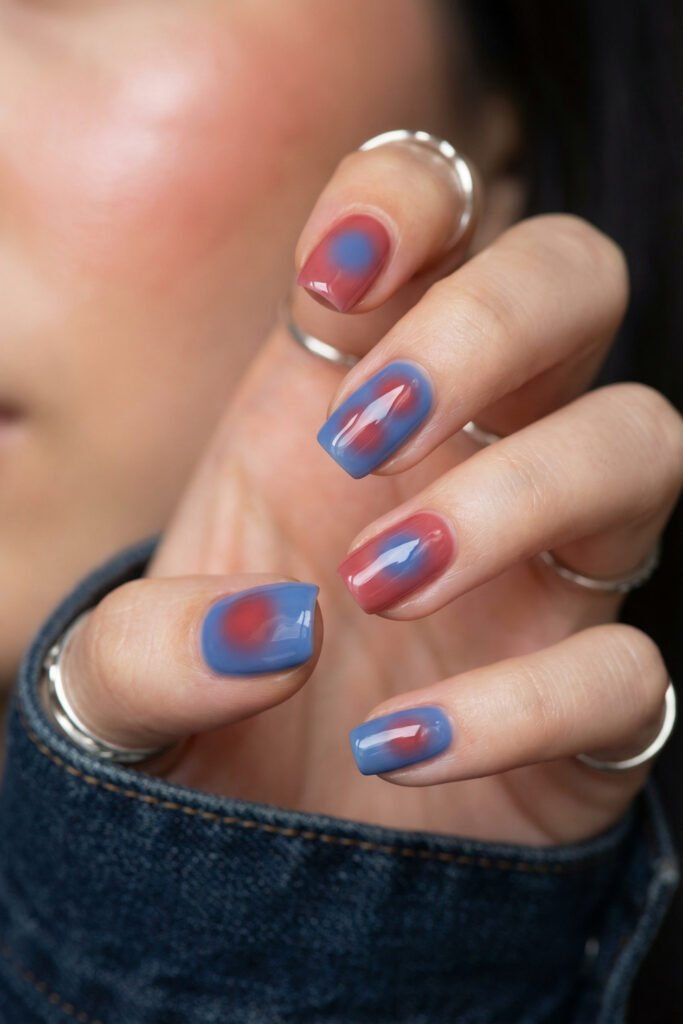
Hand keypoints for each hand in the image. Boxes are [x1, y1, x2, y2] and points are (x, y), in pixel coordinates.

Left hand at [57, 137, 682, 845]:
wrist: (258, 857)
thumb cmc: (201, 720)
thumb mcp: (121, 679)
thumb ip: (144, 651)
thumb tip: (273, 632)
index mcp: (348, 397)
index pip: (431, 215)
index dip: (403, 204)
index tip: (334, 280)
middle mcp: (470, 454)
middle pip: (577, 279)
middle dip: (492, 318)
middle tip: (368, 431)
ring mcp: (550, 571)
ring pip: (643, 441)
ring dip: (520, 493)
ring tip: (380, 580)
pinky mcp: (591, 696)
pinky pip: (629, 669)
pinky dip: (523, 705)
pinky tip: (396, 746)